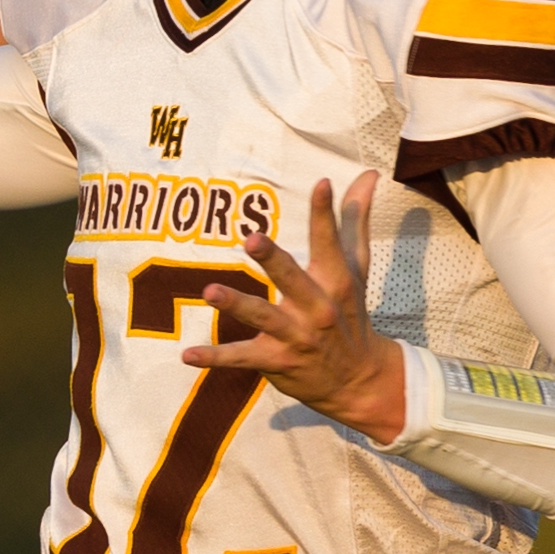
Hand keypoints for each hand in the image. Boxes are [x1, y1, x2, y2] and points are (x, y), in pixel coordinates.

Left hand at [185, 171, 408, 441]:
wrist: (359, 380)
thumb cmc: (351, 313)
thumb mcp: (357, 269)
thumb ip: (354, 221)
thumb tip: (367, 173)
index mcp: (335, 281)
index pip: (329, 242)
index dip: (324, 213)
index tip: (321, 183)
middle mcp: (317, 307)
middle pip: (292, 279)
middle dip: (272, 260)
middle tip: (252, 239)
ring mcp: (296, 336)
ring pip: (262, 317)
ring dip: (236, 305)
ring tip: (210, 291)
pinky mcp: (276, 361)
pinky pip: (241, 358)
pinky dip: (214, 358)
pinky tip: (187, 354)